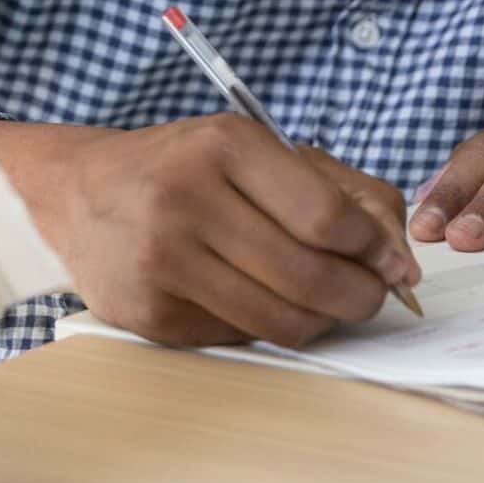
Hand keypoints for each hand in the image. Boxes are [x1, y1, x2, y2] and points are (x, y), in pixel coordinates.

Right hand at [0, 115, 419, 347]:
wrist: (84, 189)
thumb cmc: (196, 167)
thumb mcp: (269, 151)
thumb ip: (349, 193)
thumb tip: (399, 259)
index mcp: (227, 146)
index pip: (326, 217)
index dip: (374, 250)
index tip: (394, 264)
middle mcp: (187, 200)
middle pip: (308, 275)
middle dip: (361, 296)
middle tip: (374, 297)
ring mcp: (162, 261)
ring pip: (279, 319)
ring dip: (325, 321)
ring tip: (334, 306)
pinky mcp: (147, 313)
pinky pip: (239, 336)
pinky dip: (271, 326)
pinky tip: (269, 303)